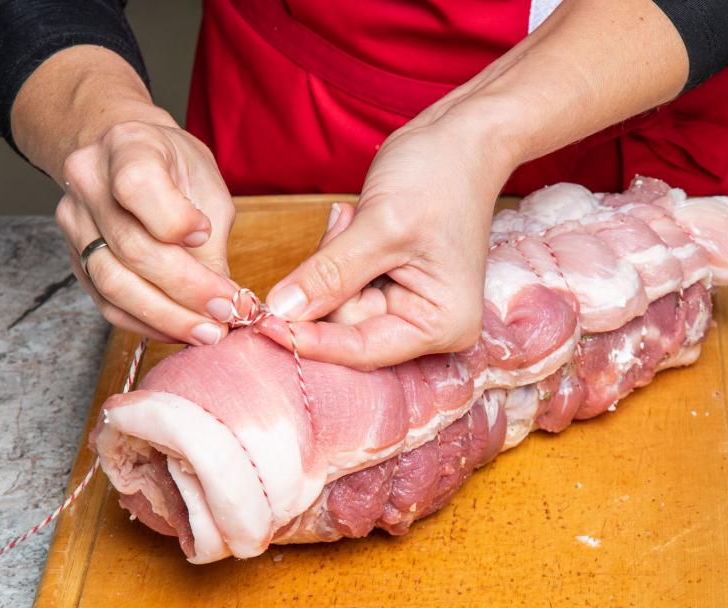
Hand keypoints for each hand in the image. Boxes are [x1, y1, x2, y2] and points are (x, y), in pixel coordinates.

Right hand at [57, 120, 239, 343]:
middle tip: (227, 313)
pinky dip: (146, 323)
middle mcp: (88, 182)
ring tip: (208, 332)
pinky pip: (106, 303)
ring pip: (114, 284)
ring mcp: (74, 222)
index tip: (206, 233)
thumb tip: (226, 304)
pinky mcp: (74, 259)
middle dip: (186, 291)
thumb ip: (211, 241)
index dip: (175, 221)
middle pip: (131, 250)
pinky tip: (179, 330)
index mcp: (126, 147)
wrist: (129, 156)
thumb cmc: (176, 169)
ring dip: (167, 317)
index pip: (137, 187)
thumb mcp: (205, 186)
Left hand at [258, 119, 511, 369]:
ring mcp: (409, 306)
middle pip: (347, 327)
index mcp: (441, 325)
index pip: (363, 350)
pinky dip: (337, 253)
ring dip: (332, 260)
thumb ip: (331, 274)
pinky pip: (342, 285)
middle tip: (343, 226)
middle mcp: (428, 326)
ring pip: (338, 304)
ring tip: (353, 217)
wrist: (463, 138)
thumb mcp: (383, 225)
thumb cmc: (440, 175)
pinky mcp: (391, 286)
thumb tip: (282, 312)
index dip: (311, 339)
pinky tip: (353, 221)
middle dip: (328, 280)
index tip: (263, 324)